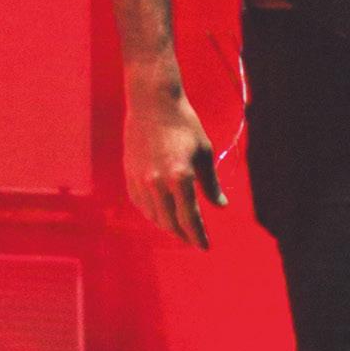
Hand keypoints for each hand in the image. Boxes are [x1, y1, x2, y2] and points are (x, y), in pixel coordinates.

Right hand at [123, 84, 227, 249]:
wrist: (152, 103)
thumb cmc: (184, 125)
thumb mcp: (204, 153)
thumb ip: (211, 183)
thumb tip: (220, 206)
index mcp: (180, 178)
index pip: (190, 219)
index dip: (198, 236)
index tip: (206, 247)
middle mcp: (157, 183)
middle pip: (170, 222)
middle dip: (183, 235)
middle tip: (194, 240)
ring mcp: (140, 180)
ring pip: (153, 215)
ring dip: (167, 226)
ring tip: (178, 228)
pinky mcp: (129, 174)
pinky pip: (139, 203)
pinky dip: (151, 212)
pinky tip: (160, 212)